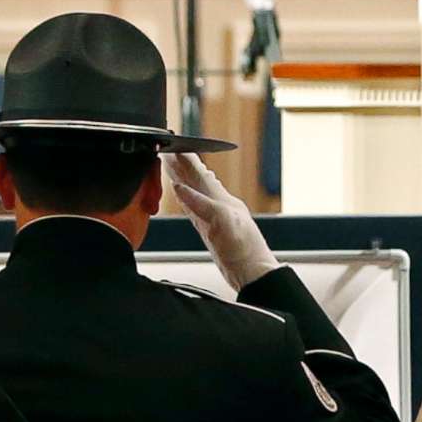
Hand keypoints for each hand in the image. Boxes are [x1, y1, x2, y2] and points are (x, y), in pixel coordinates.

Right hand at [163, 153, 279, 289]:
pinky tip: (182, 198)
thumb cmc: (245, 250)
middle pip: (196, 181)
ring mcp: (214, 218)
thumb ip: (201, 203)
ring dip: (183, 180)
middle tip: (168, 153)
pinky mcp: (210, 232)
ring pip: (195, 193)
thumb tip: (180, 189)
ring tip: (172, 169)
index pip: (200, 175)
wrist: (253, 273)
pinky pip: (194, 210)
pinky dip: (186, 200)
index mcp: (222, 200)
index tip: (175, 148)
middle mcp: (218, 205)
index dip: (187, 162)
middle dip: (182, 166)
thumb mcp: (222, 222)